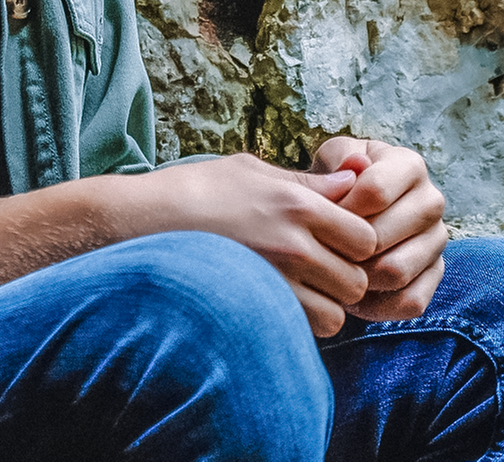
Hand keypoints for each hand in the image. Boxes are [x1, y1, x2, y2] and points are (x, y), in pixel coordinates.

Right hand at [155, 153, 378, 334]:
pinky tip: (280, 308)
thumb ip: (309, 181)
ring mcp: (272, 281)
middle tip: (323, 274)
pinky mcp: (251, 308)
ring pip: (335, 314)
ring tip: (302, 294)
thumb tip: (355, 175)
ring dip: (326, 308)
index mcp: (297, 204)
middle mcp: (292, 244)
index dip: (358, 244)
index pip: (365, 237)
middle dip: (346, 280)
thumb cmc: (195, 190)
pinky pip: (301, 332)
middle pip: (356, 280)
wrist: (138, 222)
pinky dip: (299, 326)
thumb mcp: (252, 170)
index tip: (339, 244)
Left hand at [311, 136, 447, 320]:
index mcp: (409, 166)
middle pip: (382, 237)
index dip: (339, 211)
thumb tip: (355, 166)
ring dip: (358, 281)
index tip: (318, 220)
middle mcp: (431, 201)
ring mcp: (437, 240)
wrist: (357, 210)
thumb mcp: (334, 158)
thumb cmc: (342, 182)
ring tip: (336, 274)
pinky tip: (356, 298)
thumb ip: (339, 159)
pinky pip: (411, 302)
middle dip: (345, 251)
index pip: (374, 191)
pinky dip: (379, 308)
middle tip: (321, 255)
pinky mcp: (437, 274)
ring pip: (396, 272)